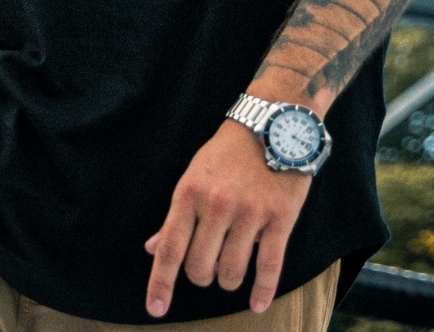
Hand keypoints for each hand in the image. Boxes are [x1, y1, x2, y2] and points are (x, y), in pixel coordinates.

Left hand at [143, 119, 310, 316]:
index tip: (155, 309)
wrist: (273, 124)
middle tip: (208, 268)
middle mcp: (217, 205)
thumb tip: (153, 249)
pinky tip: (257, 303)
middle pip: (200, 267)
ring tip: (231, 272)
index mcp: (189, 194)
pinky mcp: (280, 218)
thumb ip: (175, 217)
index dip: (160, 283)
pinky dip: (262, 291)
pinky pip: (269, 266)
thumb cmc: (227, 155)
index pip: (170, 249)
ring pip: (231, 272)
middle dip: (201, 275)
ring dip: (228, 280)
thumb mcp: (194, 177)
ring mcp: (250, 212)